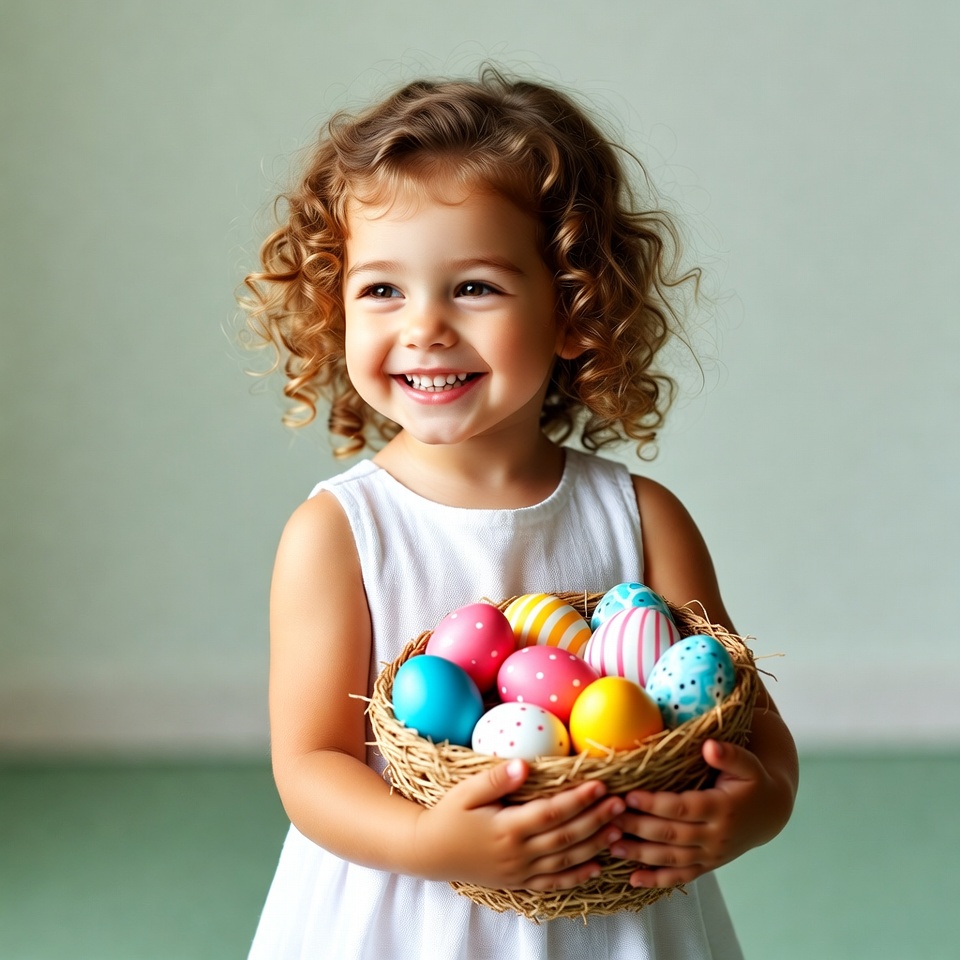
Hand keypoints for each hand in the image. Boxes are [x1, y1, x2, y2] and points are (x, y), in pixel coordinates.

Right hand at [413, 758, 625, 890]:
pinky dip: (577, 876)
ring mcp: (520, 871)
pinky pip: (553, 883)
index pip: (552, 812)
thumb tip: (524, 765)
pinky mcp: (518, 882)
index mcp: (507, 828)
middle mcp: (518, 853)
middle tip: (621, 804)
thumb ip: (496, 779)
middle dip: (596, 819)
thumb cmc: (447, 815)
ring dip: (594, 846)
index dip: (579, 800)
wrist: (429, 852)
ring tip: (618, 830)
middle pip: (566, 836)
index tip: (601, 786)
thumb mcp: (465, 792)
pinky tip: (596, 867)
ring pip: (566, 860)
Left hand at [609, 739, 788, 888]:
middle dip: (638, 827)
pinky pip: (681, 876)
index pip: (682, 808)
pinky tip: (633, 880)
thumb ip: (729, 754)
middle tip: (609, 819)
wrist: (770, 812)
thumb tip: (709, 746)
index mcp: (721, 808)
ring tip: (611, 846)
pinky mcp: (707, 865)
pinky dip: (657, 880)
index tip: (629, 796)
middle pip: (671, 834)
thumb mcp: (747, 764)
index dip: (654, 804)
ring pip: (671, 858)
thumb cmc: (753, 781)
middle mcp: (715, 836)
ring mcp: (711, 855)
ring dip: (640, 854)